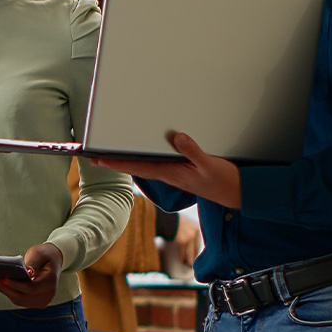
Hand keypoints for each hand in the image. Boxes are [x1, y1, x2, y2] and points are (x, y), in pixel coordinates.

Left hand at [0, 242, 62, 307]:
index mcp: (50, 283)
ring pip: (18, 300)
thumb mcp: (39, 254)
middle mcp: (47, 295)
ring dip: (3, 290)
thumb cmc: (45, 256)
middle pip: (22, 297)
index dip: (16, 284)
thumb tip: (27, 271)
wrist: (52, 261)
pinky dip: (7, 291)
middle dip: (4, 288)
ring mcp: (40, 301)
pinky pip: (17, 299)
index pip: (31, 288)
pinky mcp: (33, 302)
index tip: (3, 278)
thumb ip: (33, 263)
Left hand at [91, 131, 241, 209]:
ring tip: (108, 155)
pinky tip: (138, 155)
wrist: (237, 194)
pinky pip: (156, 165)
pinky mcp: (180, 172)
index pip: (139, 167)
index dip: (118, 163)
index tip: (99, 160)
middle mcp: (169, 174)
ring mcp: (173, 174)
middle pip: (137, 167)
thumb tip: (178, 137)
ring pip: (145, 166)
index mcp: (172, 173)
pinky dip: (143, 160)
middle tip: (94, 156)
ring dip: (127, 161)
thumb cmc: (224, 182)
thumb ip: (194, 151)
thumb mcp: (211, 164)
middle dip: (116, 162)